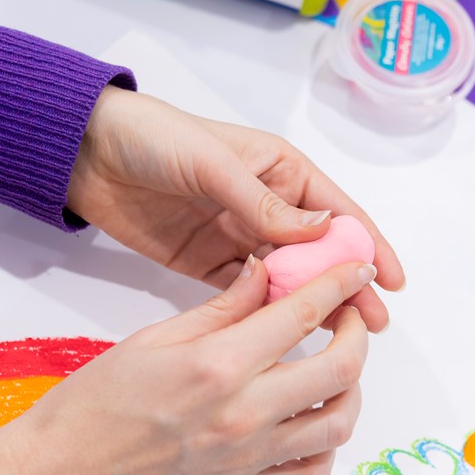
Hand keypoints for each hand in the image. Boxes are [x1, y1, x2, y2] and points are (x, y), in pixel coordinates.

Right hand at [0, 256, 372, 474]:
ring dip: (350, 390)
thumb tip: (265, 271)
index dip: (339, 286)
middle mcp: (243, 414)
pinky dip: (327, 447)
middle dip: (357, 334)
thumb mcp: (155, 338)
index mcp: (218, 365)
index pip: (302, 315)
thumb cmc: (94, 404)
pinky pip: (312, 474)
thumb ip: (222, 307)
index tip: (355, 271)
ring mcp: (248, 458)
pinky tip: (313, 422)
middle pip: (339, 371)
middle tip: (348, 318)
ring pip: (338, 424)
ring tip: (336, 369)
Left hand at [67, 87, 403, 331]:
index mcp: (281, 171)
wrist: (83, 152)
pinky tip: (287, 336)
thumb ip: (263, 204)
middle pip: (318, 253)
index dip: (368, 244)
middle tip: (373, 323)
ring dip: (313, 305)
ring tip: (340, 337)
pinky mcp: (207, 263)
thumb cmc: (154, 138)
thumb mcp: (213, 164)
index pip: (337, 211)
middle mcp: (268, 205)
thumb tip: (323, 233)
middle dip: (348, 284)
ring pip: (287, 278)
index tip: (392, 278)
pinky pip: (247, 292)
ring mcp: (238, 237)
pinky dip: (266, 312)